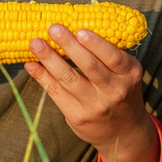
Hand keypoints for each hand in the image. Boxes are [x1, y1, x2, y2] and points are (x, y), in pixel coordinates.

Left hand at [23, 24, 151, 151]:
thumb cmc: (122, 93)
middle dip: (69, 45)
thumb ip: (110, 57)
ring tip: (35, 43)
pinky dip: (42, 77)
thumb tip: (76, 30)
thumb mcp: (127, 75)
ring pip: (69, 78)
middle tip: (53, 28)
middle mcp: (114, 91)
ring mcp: (95, 106)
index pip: (114, 58)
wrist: (124, 134)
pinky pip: (57, 93)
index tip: (80, 30)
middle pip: (89, 66)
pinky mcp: (78, 117)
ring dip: (50, 59)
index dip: (97, 44)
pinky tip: (32, 65)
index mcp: (130, 75)